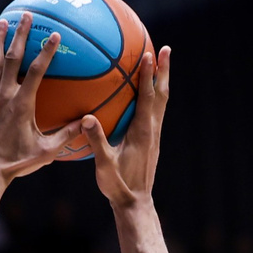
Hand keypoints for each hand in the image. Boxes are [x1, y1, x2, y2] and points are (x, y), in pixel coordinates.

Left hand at [0, 15, 81, 181]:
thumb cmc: (18, 162)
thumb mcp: (46, 151)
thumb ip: (67, 134)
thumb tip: (88, 121)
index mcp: (23, 104)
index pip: (37, 71)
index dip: (47, 51)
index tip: (55, 35)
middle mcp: (5, 97)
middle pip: (12, 58)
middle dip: (19, 34)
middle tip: (27, 16)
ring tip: (1, 23)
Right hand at [84, 44, 169, 208]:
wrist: (135, 204)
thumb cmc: (118, 186)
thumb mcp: (104, 165)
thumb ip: (96, 142)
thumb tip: (87, 118)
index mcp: (142, 132)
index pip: (147, 98)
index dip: (147, 76)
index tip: (148, 55)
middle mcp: (152, 130)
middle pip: (161, 94)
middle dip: (163, 71)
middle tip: (165, 48)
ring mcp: (154, 135)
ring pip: (161, 102)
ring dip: (162, 80)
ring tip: (161, 61)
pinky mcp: (151, 140)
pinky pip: (155, 111)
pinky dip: (154, 95)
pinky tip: (146, 91)